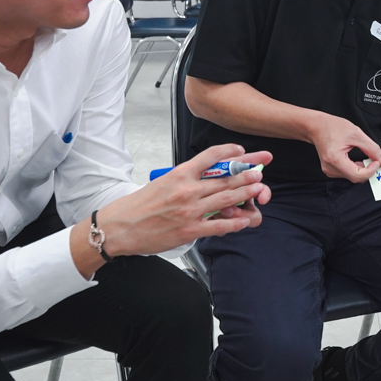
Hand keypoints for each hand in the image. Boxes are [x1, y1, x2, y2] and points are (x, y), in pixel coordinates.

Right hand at [95, 144, 272, 259]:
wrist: (120, 227)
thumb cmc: (139, 205)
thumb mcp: (162, 181)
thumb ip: (184, 178)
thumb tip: (204, 176)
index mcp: (179, 174)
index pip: (210, 156)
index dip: (229, 151)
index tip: (240, 150)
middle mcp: (187, 190)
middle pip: (225, 177)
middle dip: (247, 172)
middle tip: (261, 168)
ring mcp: (190, 211)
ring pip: (226, 198)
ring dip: (246, 192)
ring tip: (259, 188)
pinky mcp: (190, 230)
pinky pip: (219, 225)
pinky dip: (235, 222)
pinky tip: (245, 219)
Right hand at [310, 112, 380, 181]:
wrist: (317, 126)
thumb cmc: (332, 127)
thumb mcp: (356, 134)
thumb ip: (372, 148)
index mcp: (335, 159)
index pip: (357, 175)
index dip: (371, 171)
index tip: (378, 161)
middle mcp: (330, 168)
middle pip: (355, 178)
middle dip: (369, 171)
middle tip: (378, 161)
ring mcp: (330, 170)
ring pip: (352, 177)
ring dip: (364, 170)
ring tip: (370, 160)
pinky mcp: (331, 170)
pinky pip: (348, 174)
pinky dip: (357, 169)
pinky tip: (361, 161)